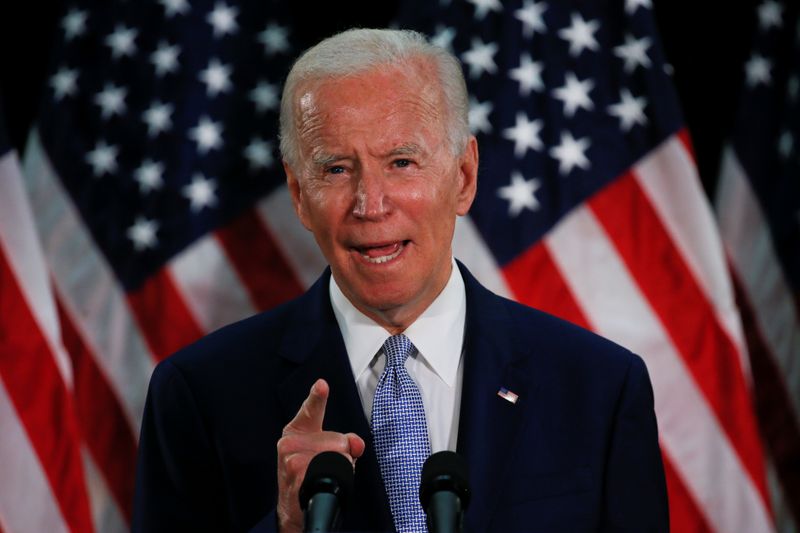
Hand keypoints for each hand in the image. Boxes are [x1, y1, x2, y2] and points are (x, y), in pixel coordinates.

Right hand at [276, 379, 364, 532]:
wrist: (292, 506)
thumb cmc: (309, 476)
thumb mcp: (329, 455)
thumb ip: (347, 443)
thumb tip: (357, 444)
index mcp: (298, 430)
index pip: (311, 410)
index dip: (317, 397)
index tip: (322, 385)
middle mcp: (290, 441)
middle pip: (338, 440)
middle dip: (341, 456)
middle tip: (324, 469)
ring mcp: (291, 457)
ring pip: (336, 456)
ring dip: (338, 470)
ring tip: (319, 478)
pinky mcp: (295, 472)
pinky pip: (329, 471)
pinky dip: (331, 480)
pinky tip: (316, 485)